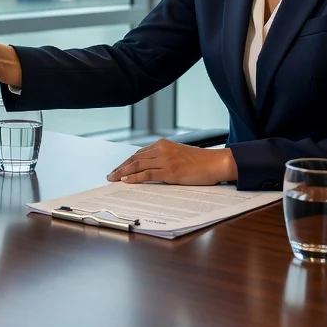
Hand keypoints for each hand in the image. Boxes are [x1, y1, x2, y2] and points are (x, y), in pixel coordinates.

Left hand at [106, 139, 237, 185]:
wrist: (215, 162)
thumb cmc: (199, 161)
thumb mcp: (178, 154)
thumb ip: (164, 157)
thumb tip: (150, 167)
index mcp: (162, 144)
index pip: (139, 153)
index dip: (126, 162)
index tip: (118, 169)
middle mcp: (161, 149)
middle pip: (135, 159)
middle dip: (121, 167)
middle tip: (110, 175)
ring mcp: (165, 160)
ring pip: (138, 165)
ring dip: (123, 173)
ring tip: (113, 179)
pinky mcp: (170, 171)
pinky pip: (148, 174)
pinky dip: (135, 178)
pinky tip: (127, 181)